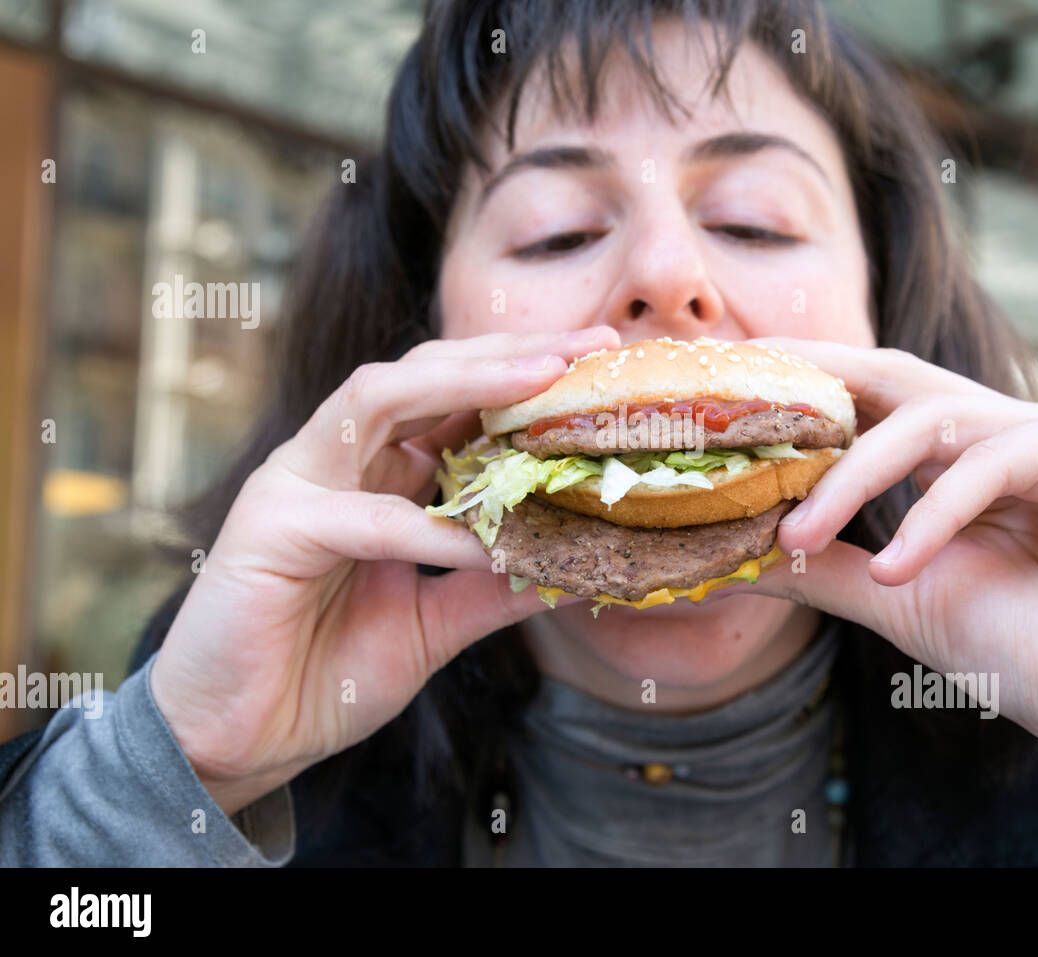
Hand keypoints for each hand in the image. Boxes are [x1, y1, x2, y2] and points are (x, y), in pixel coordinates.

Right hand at [149, 327, 620, 814]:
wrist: (243, 742)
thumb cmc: (327, 673)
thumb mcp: (439, 622)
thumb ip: (498, 587)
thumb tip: (580, 567)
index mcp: (378, 472)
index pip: (456, 398)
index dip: (527, 374)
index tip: (600, 358)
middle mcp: (338, 460)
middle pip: (427, 374)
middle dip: (510, 354)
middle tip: (587, 344)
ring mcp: (297, 483)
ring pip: (381, 399)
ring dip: (466, 383)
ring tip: (542, 381)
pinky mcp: (270, 528)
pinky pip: (363, 515)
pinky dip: (426, 526)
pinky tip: (483, 542)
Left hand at [741, 341, 1037, 819]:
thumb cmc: (1030, 650)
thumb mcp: (897, 599)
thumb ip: (822, 565)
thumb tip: (731, 553)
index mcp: (954, 460)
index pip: (864, 406)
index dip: (793, 396)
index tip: (715, 404)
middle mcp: (997, 431)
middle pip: (888, 380)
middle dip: (809, 384)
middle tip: (731, 401)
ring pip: (926, 418)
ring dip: (851, 476)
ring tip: (797, 535)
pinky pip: (991, 461)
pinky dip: (933, 515)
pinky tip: (896, 569)